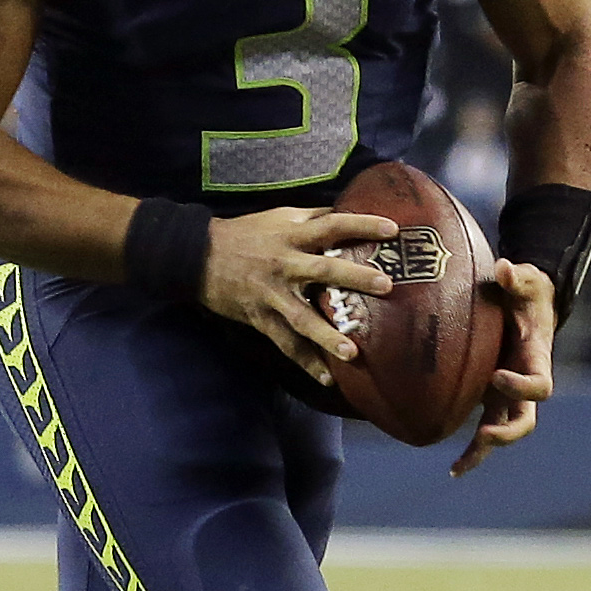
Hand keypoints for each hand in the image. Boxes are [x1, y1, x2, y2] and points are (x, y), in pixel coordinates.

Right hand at [198, 207, 401, 386]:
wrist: (198, 257)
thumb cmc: (245, 234)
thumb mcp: (278, 217)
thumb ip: (312, 218)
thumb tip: (349, 211)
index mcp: (291, 235)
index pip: (332, 226)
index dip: (361, 225)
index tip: (392, 230)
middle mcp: (285, 264)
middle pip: (324, 271)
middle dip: (354, 278)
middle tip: (386, 286)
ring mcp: (272, 295)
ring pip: (302, 318)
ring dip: (328, 336)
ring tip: (353, 353)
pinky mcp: (261, 318)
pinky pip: (285, 343)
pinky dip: (305, 362)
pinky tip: (327, 378)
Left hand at [452, 258, 558, 476]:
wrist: (526, 305)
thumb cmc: (525, 292)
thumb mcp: (524, 280)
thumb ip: (516, 277)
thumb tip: (504, 268)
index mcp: (536, 358)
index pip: (539, 383)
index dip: (522, 385)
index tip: (497, 374)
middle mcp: (525, 382)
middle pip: (526, 420)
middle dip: (507, 432)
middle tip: (484, 434)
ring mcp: (508, 395)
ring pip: (504, 432)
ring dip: (484, 450)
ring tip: (458, 467)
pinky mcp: (491, 398)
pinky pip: (483, 431)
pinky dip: (471, 452)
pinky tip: (452, 470)